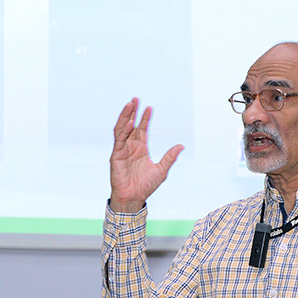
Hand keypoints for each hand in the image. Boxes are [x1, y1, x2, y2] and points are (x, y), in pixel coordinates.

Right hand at [109, 98, 183, 212]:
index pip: (141, 129)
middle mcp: (130, 147)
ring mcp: (122, 150)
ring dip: (125, 117)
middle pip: (130, 125)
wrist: (134, 198)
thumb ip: (170, 157)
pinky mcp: (116, 156)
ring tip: (130, 104)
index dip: (145, 118)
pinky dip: (123, 131)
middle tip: (135, 99)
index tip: (149, 107)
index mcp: (140, 148)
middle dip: (132, 112)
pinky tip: (129, 122)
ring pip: (122, 129)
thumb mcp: (162, 169)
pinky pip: (119, 140)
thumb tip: (181, 146)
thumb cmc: (145, 186)